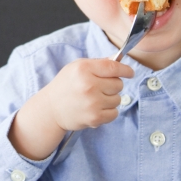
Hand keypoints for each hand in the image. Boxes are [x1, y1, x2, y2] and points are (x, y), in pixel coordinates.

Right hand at [9, 58, 133, 160]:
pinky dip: (108, 112)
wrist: (50, 109)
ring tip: (95, 99)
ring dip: (110, 99)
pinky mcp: (95, 117)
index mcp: (84, 69)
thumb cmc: (65, 86)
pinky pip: (115, 113)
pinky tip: (96, 109)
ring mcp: (92, 102)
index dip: (125, 70)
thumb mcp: (76, 68)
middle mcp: (89, 85)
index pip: (114, 67)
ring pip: (118, 99)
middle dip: (113, 86)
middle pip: (118, 84)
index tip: (130, 73)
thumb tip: (119, 62)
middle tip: (100, 88)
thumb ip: (98, 63)